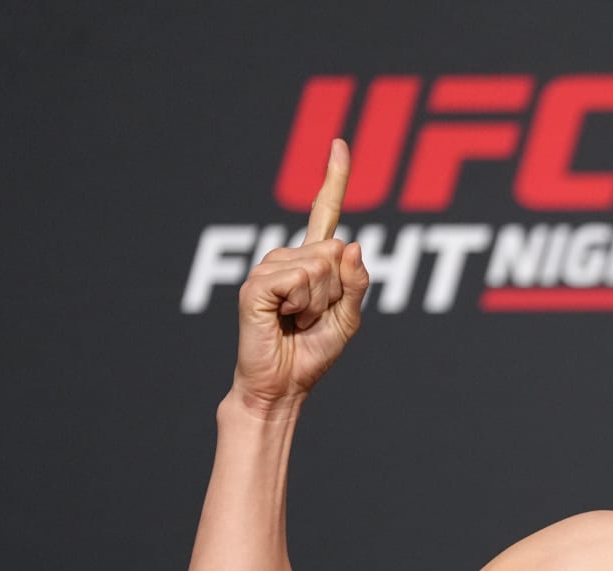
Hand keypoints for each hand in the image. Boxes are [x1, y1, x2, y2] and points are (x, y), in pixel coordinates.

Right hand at [230, 138, 369, 414]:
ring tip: (298, 322)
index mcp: (311, 262)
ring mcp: (268, 269)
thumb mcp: (349, 319)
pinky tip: (286, 320)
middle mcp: (286, 257)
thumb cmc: (312, 353)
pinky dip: (304, 305)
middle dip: (337, 292)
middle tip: (314, 318)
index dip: (334, 178)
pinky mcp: (256, 286)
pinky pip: (300, 280)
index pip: (325, 213)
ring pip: (319, 267)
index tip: (340, 143)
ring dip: (320, 303)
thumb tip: (350, 245)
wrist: (285, 385)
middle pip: (335, 252)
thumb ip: (356, 284)